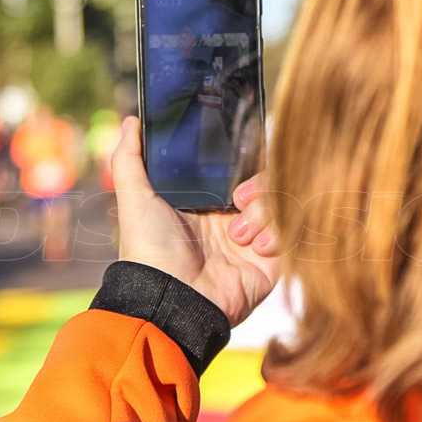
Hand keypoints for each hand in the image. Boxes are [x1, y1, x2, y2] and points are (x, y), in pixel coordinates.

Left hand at [111, 116, 278, 325]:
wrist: (172, 300)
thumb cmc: (150, 252)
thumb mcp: (135, 200)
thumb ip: (130, 159)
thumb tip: (131, 121)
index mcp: (206, 203)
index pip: (237, 168)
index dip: (242, 159)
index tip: (239, 153)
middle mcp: (233, 219)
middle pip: (265, 182)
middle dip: (257, 184)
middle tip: (237, 196)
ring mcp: (254, 241)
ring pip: (280, 204)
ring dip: (263, 211)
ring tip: (239, 232)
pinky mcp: (272, 263)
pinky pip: (291, 233)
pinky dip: (276, 234)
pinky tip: (254, 248)